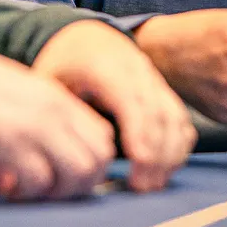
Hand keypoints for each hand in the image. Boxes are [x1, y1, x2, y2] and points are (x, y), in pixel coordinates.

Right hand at [0, 46, 116, 200]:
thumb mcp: (16, 96)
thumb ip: (38, 124)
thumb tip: (44, 169)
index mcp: (57, 97)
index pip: (102, 137)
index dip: (89, 165)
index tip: (62, 177)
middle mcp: (55, 110)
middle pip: (99, 159)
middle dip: (78, 186)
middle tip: (47, 192)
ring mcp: (38, 126)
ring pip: (80, 172)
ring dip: (56, 192)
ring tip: (26, 191)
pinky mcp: (14, 143)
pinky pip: (40, 182)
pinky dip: (26, 194)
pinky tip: (4, 188)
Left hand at [32, 19, 195, 191]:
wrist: (87, 38)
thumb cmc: (63, 65)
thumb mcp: (46, 80)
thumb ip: (52, 115)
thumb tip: (59, 153)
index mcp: (106, 66)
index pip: (131, 100)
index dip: (139, 131)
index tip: (139, 161)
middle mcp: (137, 71)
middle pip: (158, 114)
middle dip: (155, 153)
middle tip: (141, 188)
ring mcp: (154, 81)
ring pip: (174, 119)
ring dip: (168, 155)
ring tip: (151, 186)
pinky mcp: (163, 94)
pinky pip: (180, 121)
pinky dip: (178, 147)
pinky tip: (163, 171)